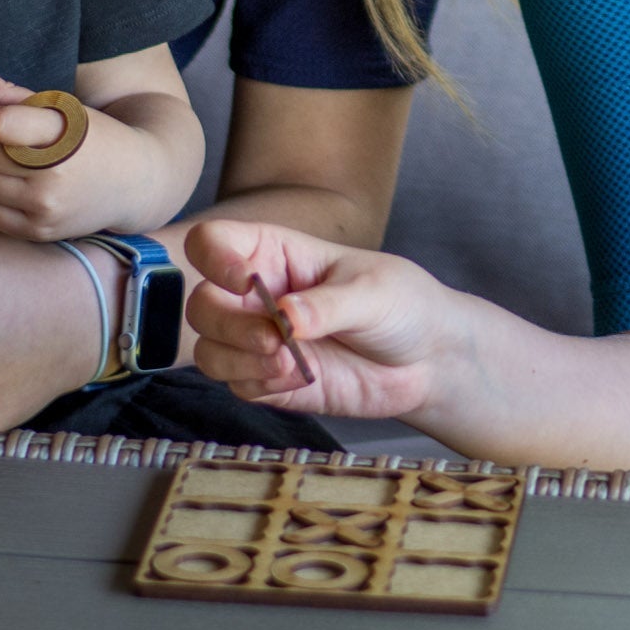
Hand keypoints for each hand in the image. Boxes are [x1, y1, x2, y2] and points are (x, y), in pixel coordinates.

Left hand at [0, 62, 168, 240]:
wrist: (136, 181)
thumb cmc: (93, 137)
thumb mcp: (61, 109)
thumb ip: (10, 93)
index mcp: (62, 135)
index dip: (0, 118)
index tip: (18, 121)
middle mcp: (54, 174)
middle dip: (2, 147)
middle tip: (30, 148)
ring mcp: (47, 206)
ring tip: (28, 170)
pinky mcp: (41, 231)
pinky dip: (2, 202)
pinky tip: (26, 193)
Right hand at [184, 219, 449, 422]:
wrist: (428, 360)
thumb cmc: (402, 305)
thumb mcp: (373, 293)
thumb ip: (327, 305)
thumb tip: (284, 318)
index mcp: (275, 254)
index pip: (213, 243)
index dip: (213, 258)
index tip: (243, 280)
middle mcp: (256, 295)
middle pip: (201, 304)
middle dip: (228, 325)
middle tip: (274, 339)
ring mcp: (259, 340)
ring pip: (209, 350)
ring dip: (239, 361)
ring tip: (288, 363)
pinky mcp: (269, 380)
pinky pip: (237, 386)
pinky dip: (259, 385)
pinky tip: (298, 379)